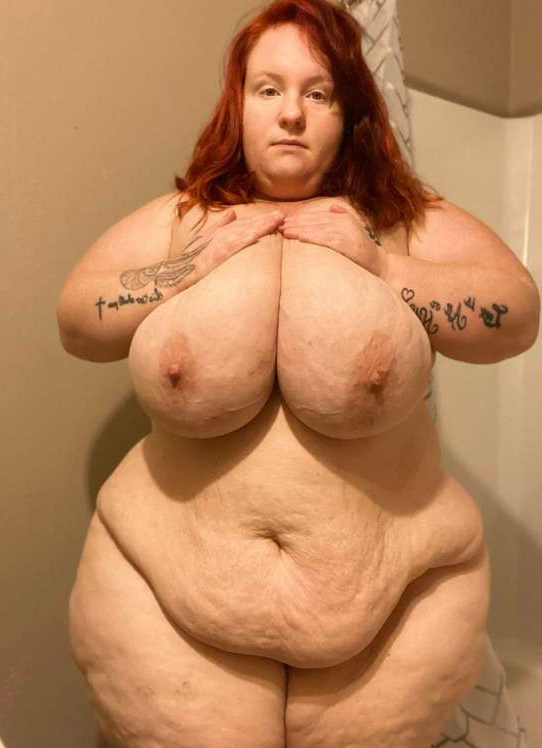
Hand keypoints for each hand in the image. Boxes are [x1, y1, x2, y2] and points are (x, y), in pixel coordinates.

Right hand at [168, 207, 284, 287]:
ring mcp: (216, 246)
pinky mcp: (214, 256)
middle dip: (264, 220)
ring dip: (260, 226)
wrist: (172, 276)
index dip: (259, 220)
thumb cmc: (188, 262)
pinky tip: (259, 236)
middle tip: (282, 216)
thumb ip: (219, 226)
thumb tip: (232, 213)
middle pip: (245, 226)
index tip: (275, 216)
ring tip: (277, 221)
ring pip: (243, 233)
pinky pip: (233, 246)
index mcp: (217, 234)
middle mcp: (218, 237)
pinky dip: (246, 239)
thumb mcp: (203, 241)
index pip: (242, 224)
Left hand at [277, 202, 387, 278]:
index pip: (317, 216)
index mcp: (343, 218)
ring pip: (318, 229)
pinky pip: (327, 239)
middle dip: (296, 223)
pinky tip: (301, 238)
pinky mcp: (348, 244)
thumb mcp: (354, 230)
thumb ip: (344, 217)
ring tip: (285, 232)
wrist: (380, 264)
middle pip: (315, 221)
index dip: (300, 218)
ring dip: (300, 230)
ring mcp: (347, 233)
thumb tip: (334, 207)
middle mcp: (344, 222)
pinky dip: (313, 238)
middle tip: (279, 226)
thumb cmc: (364, 250)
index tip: (284, 222)